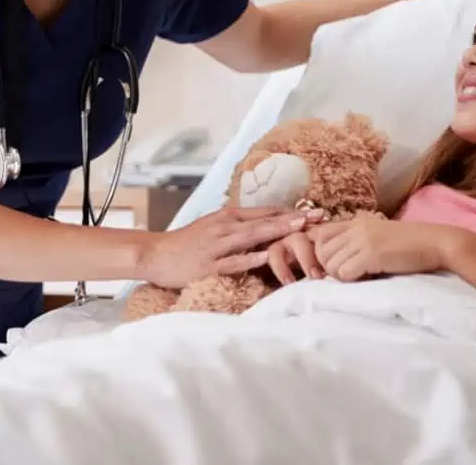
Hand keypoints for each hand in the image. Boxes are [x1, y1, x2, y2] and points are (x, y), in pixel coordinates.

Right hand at [139, 205, 324, 288]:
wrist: (156, 254)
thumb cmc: (188, 243)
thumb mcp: (215, 228)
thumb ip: (240, 227)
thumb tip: (268, 227)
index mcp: (229, 217)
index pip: (266, 212)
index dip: (291, 212)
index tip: (315, 212)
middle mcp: (225, 227)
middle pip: (265, 221)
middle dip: (294, 218)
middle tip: (319, 216)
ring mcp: (217, 245)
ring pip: (253, 236)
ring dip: (278, 231)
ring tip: (301, 229)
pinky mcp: (208, 264)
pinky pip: (234, 261)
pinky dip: (251, 258)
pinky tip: (268, 257)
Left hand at [308, 216, 454, 282]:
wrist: (436, 243)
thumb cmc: (410, 246)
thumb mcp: (378, 237)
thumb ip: (357, 243)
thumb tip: (334, 265)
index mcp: (356, 222)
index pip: (320, 234)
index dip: (321, 254)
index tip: (334, 267)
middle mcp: (356, 228)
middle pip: (321, 251)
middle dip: (328, 268)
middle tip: (348, 276)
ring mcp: (363, 240)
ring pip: (330, 265)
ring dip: (341, 277)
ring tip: (360, 278)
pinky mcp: (372, 255)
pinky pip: (344, 273)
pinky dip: (351, 281)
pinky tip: (367, 279)